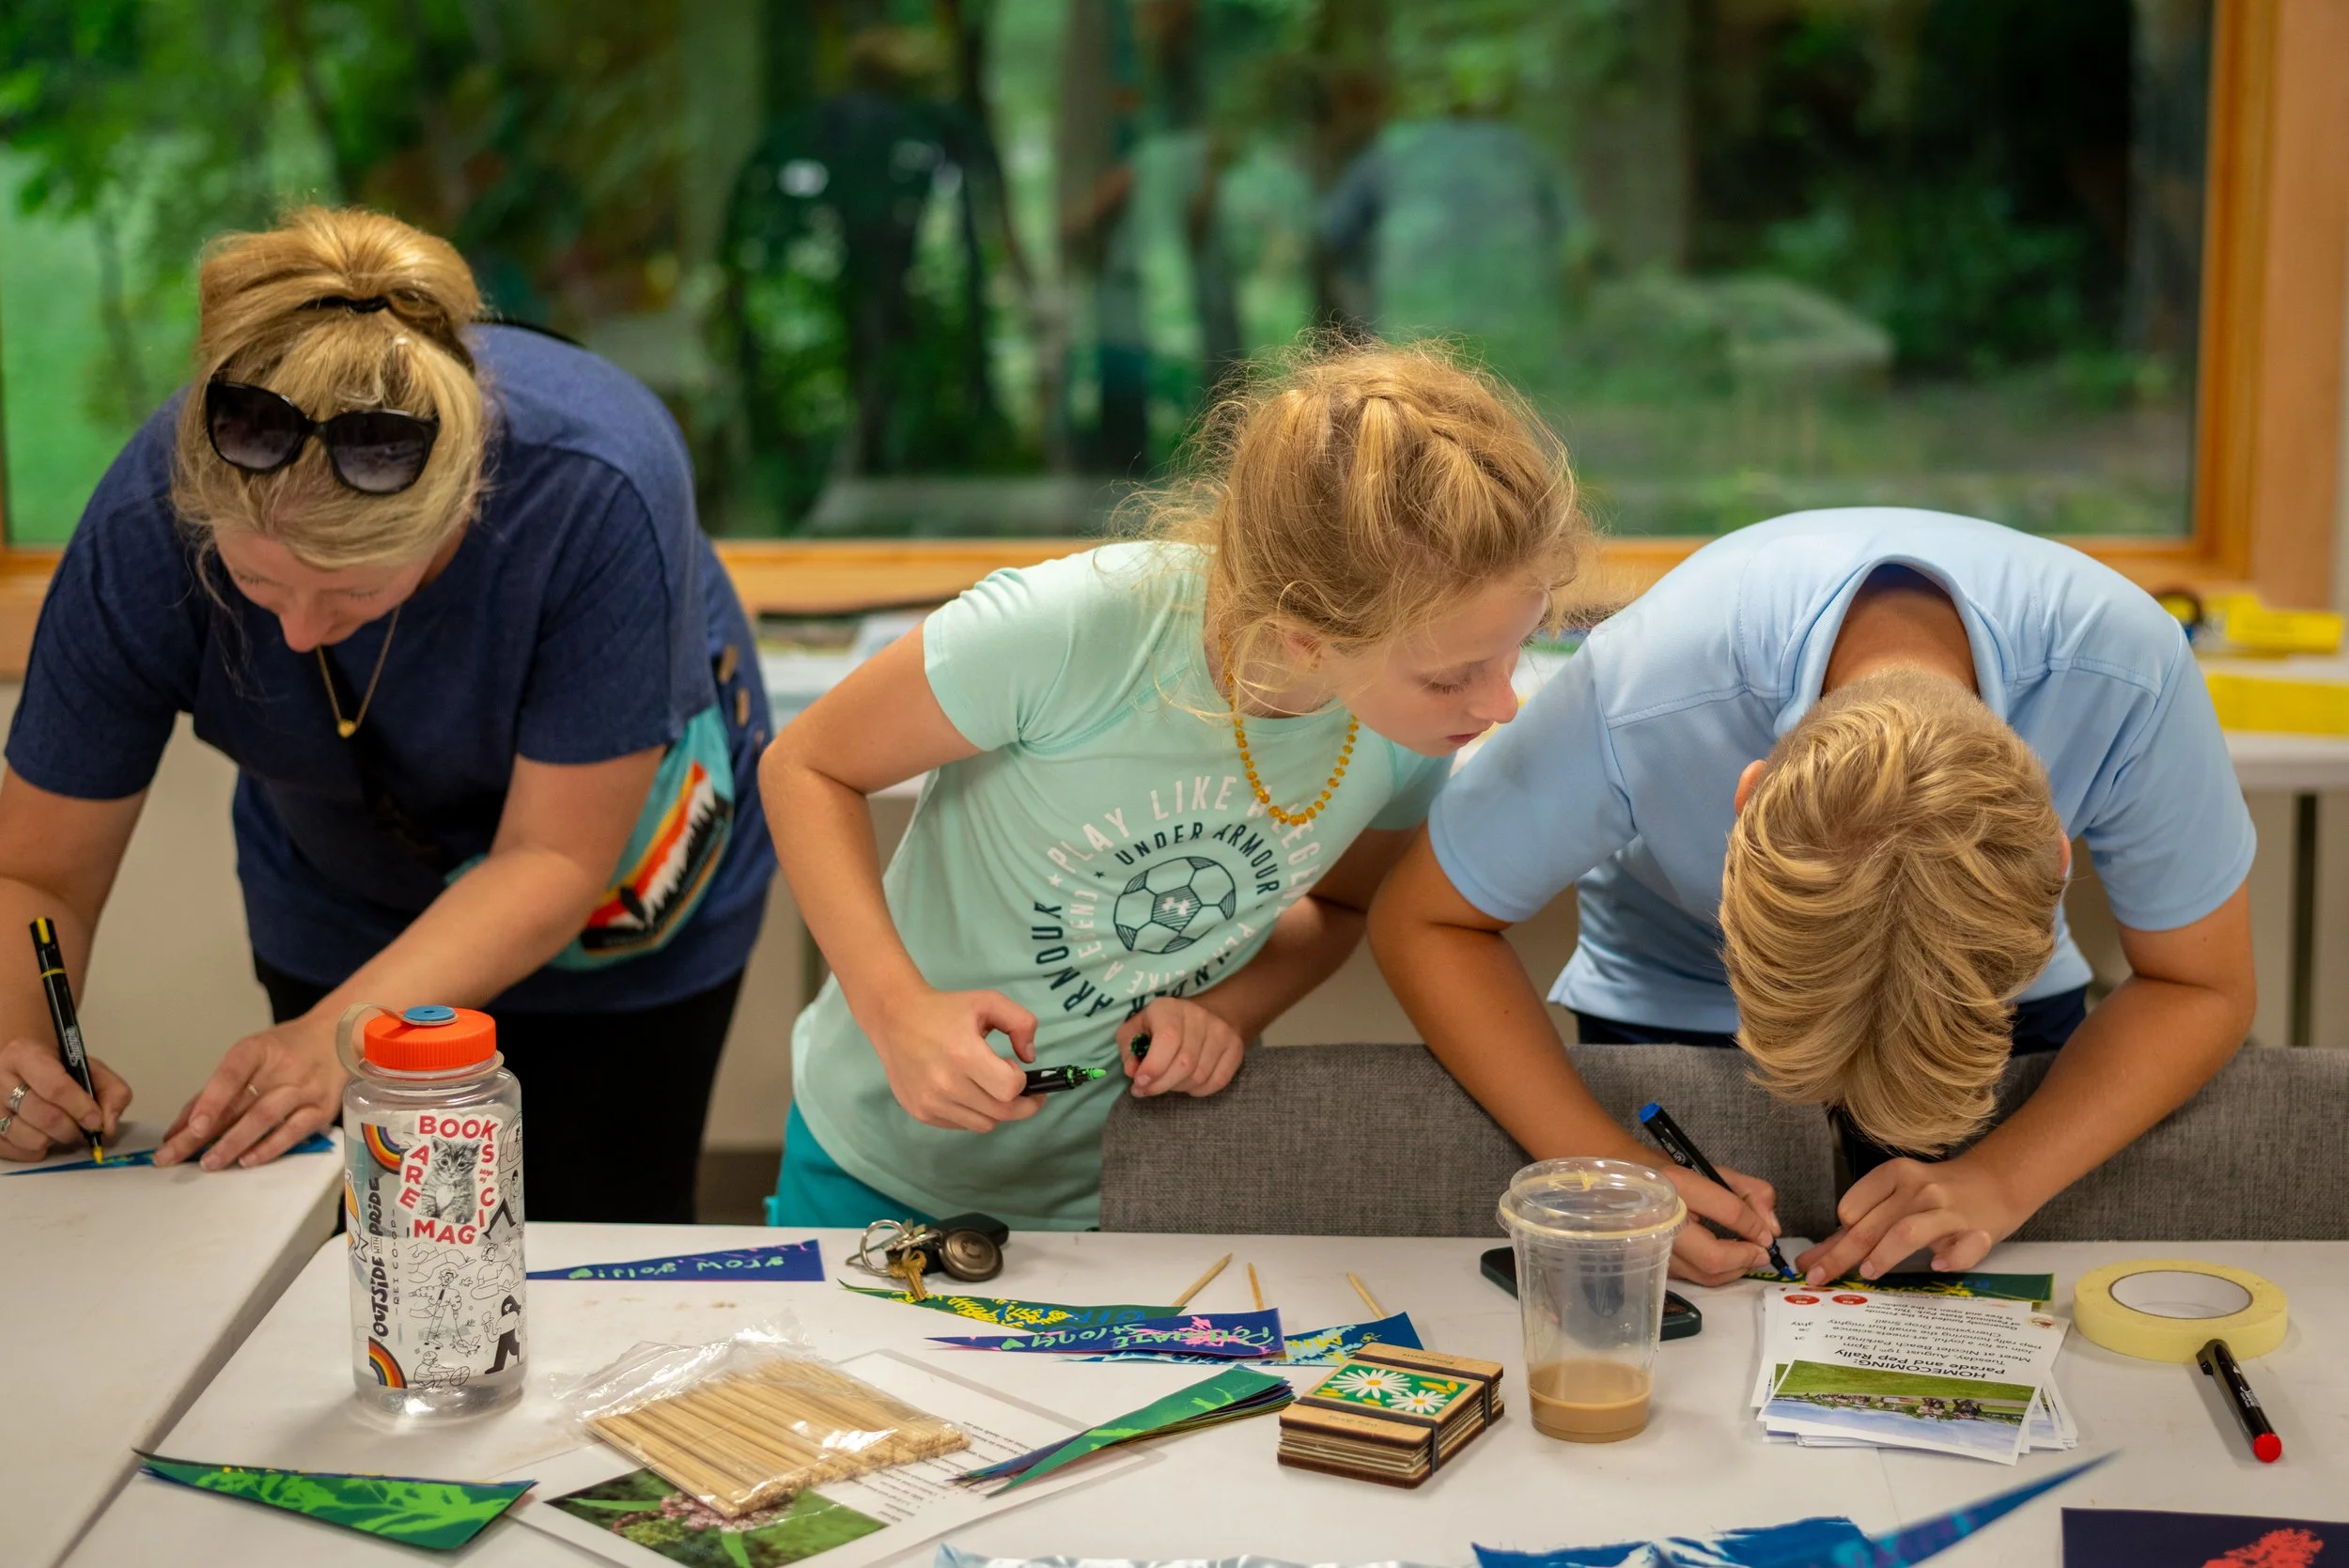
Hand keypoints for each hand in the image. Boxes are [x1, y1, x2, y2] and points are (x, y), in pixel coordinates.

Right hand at [0, 1037, 129, 1160]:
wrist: (21, 1066)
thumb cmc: (57, 1068)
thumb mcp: (90, 1068)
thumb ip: (112, 1092)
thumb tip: (108, 1126)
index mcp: (25, 1054)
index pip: (55, 1086)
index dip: (80, 1108)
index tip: (96, 1121)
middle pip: (44, 1116)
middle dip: (71, 1129)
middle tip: (81, 1129)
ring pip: (29, 1138)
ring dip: (54, 1141)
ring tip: (60, 1130)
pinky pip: (14, 1152)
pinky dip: (35, 1151)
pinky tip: (43, 1137)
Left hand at [156, 1012, 344, 1169]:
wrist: (337, 1039)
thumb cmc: (285, 1051)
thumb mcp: (250, 1057)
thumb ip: (218, 1091)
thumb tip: (181, 1128)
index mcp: (259, 1049)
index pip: (231, 1073)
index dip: (210, 1101)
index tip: (191, 1127)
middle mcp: (283, 1068)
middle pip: (240, 1104)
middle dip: (202, 1134)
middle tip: (173, 1156)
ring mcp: (305, 1089)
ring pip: (264, 1119)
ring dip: (233, 1143)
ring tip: (209, 1163)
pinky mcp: (322, 1109)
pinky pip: (292, 1132)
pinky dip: (268, 1148)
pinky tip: (246, 1161)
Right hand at [865, 986, 1039, 1132]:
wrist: (894, 1018)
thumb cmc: (945, 1009)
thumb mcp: (989, 1002)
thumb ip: (1021, 1023)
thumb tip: (1030, 1059)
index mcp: (964, 1055)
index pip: (1009, 1090)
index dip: (1021, 1081)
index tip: (1014, 1067)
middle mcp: (945, 1084)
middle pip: (1001, 1113)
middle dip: (1022, 1104)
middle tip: (1026, 1092)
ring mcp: (930, 1103)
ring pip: (984, 1124)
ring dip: (995, 1109)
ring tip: (987, 1086)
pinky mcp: (920, 1112)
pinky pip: (961, 1125)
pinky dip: (972, 1113)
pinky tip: (965, 1090)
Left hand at [1117, 999, 1244, 1097]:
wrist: (1206, 1013)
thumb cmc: (1162, 1024)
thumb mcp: (1136, 1028)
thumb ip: (1129, 1049)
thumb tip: (1133, 1071)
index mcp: (1170, 1009)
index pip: (1168, 1039)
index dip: (1154, 1066)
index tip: (1140, 1082)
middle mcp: (1199, 1017)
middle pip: (1184, 1063)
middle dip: (1161, 1085)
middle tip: (1147, 1090)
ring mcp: (1221, 1032)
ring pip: (1200, 1076)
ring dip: (1178, 1088)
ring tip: (1167, 1083)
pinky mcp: (1235, 1047)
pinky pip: (1218, 1081)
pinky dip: (1199, 1090)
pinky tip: (1187, 1084)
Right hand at [1660, 1161, 1781, 1286]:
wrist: (1632, 1184)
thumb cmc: (1679, 1177)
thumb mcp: (1720, 1172)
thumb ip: (1754, 1194)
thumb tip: (1771, 1229)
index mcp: (1680, 1185)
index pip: (1729, 1212)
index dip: (1755, 1227)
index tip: (1768, 1236)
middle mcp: (1663, 1219)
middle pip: (1714, 1257)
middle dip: (1745, 1258)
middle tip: (1761, 1252)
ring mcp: (1656, 1246)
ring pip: (1705, 1274)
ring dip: (1735, 1269)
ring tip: (1747, 1256)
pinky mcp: (1656, 1263)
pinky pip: (1695, 1278)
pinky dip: (1718, 1273)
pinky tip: (1727, 1260)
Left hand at [1794, 1153, 2024, 1284]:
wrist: (1994, 1182)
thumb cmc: (1934, 1195)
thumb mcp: (1894, 1200)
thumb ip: (1855, 1228)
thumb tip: (1810, 1260)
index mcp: (1893, 1176)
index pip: (1852, 1207)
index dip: (1837, 1235)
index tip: (1829, 1256)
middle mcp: (1918, 1189)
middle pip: (1871, 1225)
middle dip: (1841, 1255)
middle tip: (1821, 1278)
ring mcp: (1949, 1210)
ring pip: (1907, 1231)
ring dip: (1884, 1254)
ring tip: (1869, 1273)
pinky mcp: (1978, 1230)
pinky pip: (1965, 1246)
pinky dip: (1951, 1257)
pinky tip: (1937, 1266)